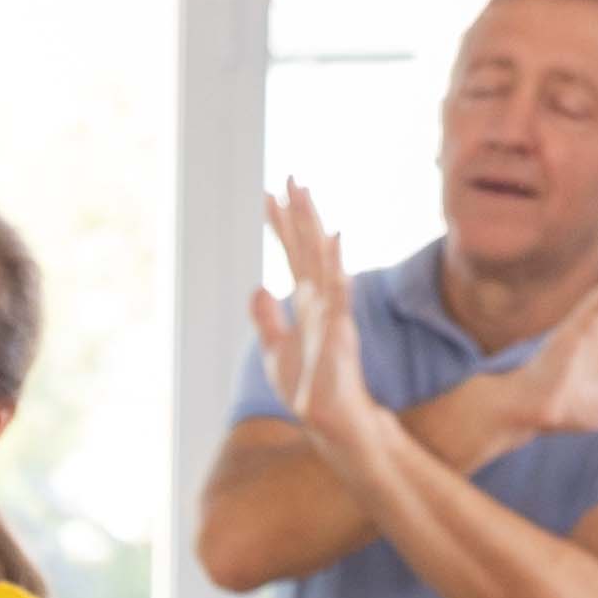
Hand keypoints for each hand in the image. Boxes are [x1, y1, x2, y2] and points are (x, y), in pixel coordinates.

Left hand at [248, 180, 391, 462]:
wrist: (332, 421)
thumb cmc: (310, 390)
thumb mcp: (276, 351)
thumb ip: (267, 319)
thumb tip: (257, 288)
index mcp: (307, 303)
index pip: (293, 255)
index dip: (282, 226)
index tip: (268, 195)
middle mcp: (322, 300)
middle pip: (309, 248)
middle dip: (299, 213)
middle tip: (290, 176)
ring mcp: (333, 311)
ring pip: (322, 259)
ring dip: (313, 226)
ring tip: (304, 192)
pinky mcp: (340, 329)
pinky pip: (339, 290)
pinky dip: (336, 263)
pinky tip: (335, 237)